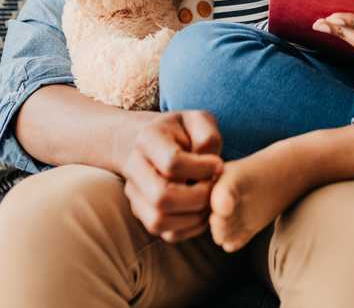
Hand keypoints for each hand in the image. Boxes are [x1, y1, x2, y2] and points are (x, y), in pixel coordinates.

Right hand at [117, 110, 223, 242]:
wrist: (148, 141)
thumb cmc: (180, 130)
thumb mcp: (197, 120)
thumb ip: (207, 136)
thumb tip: (211, 165)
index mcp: (147, 139)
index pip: (172, 163)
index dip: (201, 169)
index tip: (219, 164)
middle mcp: (134, 168)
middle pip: (161, 198)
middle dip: (198, 197)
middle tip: (216, 188)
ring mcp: (134, 194)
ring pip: (158, 220)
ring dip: (194, 217)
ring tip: (211, 201)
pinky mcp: (142, 213)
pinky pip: (164, 233)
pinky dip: (190, 228)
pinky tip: (202, 211)